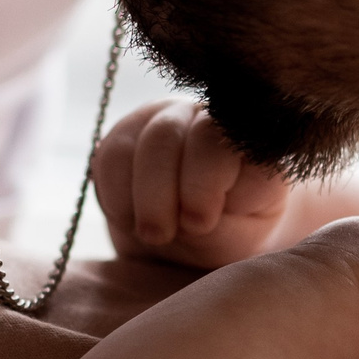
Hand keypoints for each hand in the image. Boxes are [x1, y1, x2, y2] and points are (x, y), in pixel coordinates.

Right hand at [93, 100, 293, 268]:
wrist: (192, 240)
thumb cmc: (226, 236)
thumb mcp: (240, 239)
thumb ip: (227, 220)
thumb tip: (192, 211)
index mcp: (247, 141)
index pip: (225, 139)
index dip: (207, 179)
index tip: (200, 222)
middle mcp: (209, 118)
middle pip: (174, 132)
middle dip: (162, 188)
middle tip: (162, 235)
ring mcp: (168, 119)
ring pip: (143, 141)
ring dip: (142, 195)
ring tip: (150, 235)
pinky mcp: (128, 134)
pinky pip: (112, 156)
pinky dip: (117, 194)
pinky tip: (130, 218)